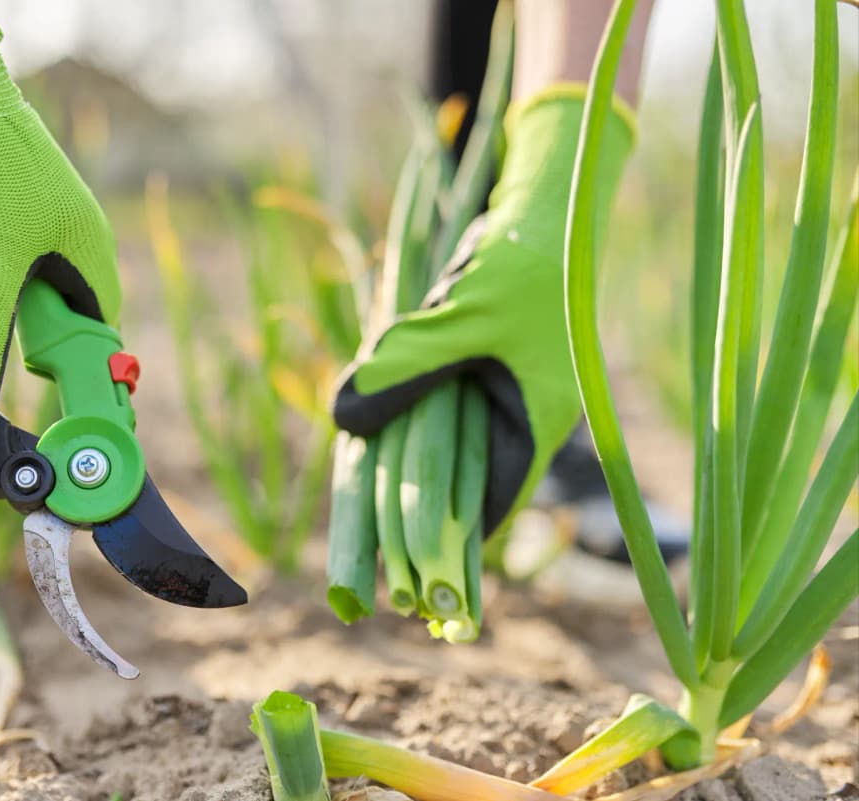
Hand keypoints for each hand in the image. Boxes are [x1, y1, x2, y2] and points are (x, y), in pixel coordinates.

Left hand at [333, 90, 634, 535]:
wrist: (544, 207)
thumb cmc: (514, 269)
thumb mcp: (452, 322)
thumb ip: (399, 370)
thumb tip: (343, 418)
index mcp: (534, 423)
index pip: (491, 503)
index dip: (449, 540)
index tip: (404, 567)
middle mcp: (520, 417)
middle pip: (464, 481)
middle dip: (417, 504)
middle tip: (367, 536)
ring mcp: (501, 392)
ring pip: (445, 444)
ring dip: (405, 457)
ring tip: (357, 486)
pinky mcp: (479, 366)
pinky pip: (437, 407)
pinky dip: (406, 415)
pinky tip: (368, 422)